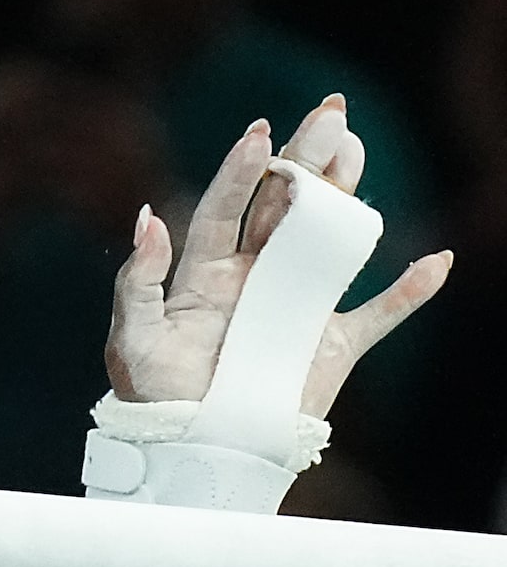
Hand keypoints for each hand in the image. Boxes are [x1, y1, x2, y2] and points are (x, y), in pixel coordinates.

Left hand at [106, 98, 451, 414]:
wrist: (191, 452)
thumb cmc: (153, 399)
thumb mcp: (132, 340)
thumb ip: (136, 283)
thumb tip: (148, 218)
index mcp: (206, 274)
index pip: (226, 210)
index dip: (241, 170)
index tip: (259, 133)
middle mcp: (255, 280)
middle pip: (284, 208)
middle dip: (305, 158)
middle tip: (330, 113)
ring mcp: (297, 308)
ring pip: (329, 241)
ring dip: (346, 198)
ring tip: (356, 150)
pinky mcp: (331, 347)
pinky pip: (378, 315)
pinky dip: (408, 293)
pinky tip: (435, 264)